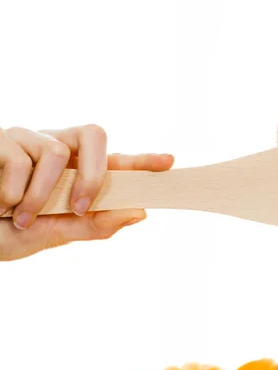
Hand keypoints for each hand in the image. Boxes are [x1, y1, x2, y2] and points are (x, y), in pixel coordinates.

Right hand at [0, 124, 174, 261]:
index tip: (168, 163)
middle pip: (94, 135)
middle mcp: (53, 151)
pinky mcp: (1, 139)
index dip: (141, 160)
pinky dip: (11, 193)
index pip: (113, 162)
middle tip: (80, 207)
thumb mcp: (52, 234)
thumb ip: (92, 225)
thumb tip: (139, 213)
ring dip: (40, 196)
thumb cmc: (4, 232)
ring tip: (17, 216)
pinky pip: (20, 159)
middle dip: (95, 173)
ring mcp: (27, 141)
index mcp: (72, 174)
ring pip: (57, 153)